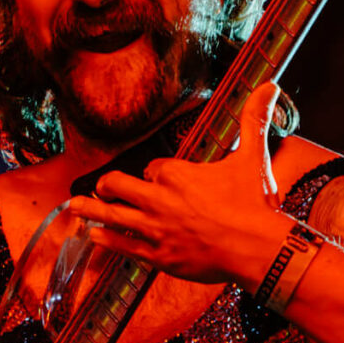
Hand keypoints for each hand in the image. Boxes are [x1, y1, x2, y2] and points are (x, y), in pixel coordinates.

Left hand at [61, 82, 289, 283]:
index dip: (156, 174)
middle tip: (101, 186)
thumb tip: (269, 85)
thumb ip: (254, 120)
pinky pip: (123, 246)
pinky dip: (106, 239)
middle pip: (120, 186)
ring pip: (113, 216)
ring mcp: (155, 230)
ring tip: (74, 207)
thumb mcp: (254, 156)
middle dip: (108, 185)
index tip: (162, 180)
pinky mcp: (158, 257)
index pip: (153, 169)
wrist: (258, 248)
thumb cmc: (256, 204)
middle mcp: (159, 199)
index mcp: (177, 174)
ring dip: (91, 209)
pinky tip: (93, 235)